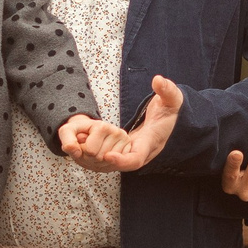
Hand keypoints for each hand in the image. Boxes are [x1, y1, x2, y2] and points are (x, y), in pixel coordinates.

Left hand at [58, 113, 130, 166]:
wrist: (90, 129)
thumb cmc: (79, 132)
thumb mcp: (67, 132)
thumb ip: (67, 140)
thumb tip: (73, 150)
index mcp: (101, 126)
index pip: (90, 151)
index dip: (82, 152)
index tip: (82, 145)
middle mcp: (116, 131)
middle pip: (100, 159)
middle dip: (90, 159)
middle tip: (88, 150)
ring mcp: (124, 140)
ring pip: (108, 163)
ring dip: (99, 162)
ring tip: (96, 151)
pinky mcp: (129, 148)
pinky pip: (117, 165)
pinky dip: (107, 165)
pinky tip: (104, 156)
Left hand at [59, 76, 184, 171]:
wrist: (169, 119)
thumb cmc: (170, 110)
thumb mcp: (172, 99)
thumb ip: (167, 90)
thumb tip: (158, 80)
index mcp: (151, 143)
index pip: (136, 159)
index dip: (122, 160)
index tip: (107, 155)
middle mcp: (141, 153)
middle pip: (119, 166)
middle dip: (99, 161)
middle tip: (81, 151)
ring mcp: (132, 153)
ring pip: (111, 165)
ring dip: (92, 159)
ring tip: (76, 147)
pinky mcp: (125, 151)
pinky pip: (108, 158)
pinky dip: (93, 155)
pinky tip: (80, 144)